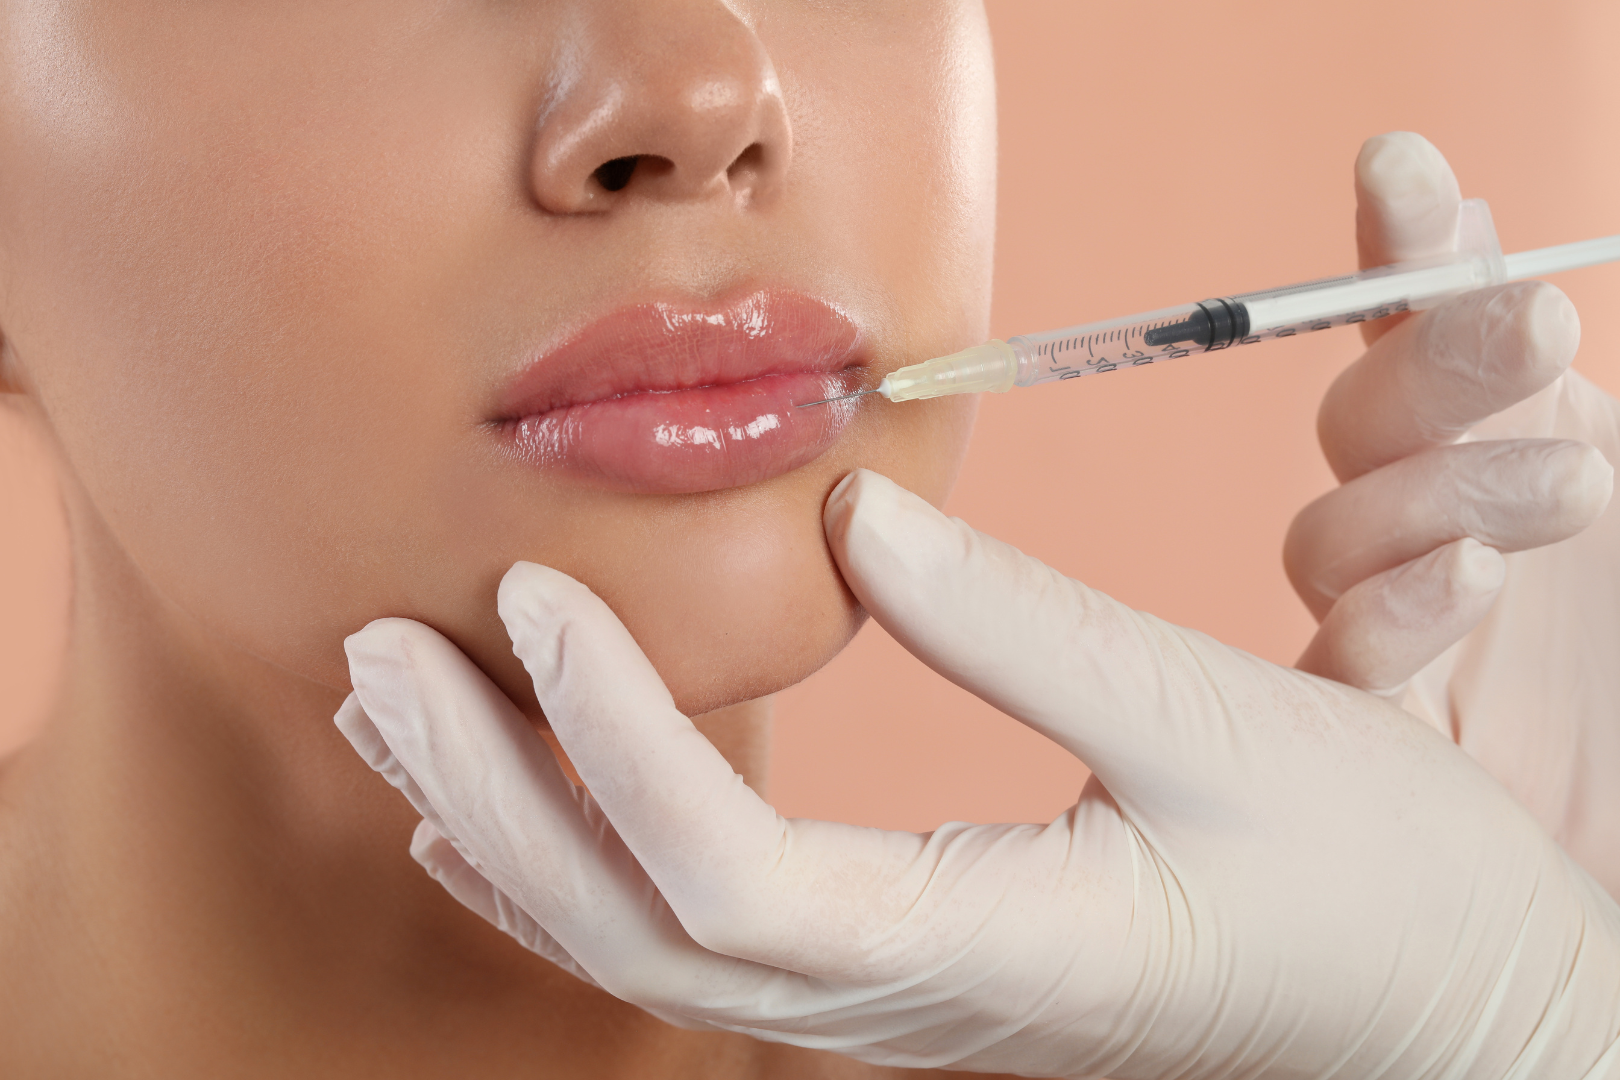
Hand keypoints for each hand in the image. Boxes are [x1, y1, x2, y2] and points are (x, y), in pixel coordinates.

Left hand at [341, 469, 1619, 1078]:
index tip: (535, 595)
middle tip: (379, 650)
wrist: (1442, 1007)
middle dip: (488, 794)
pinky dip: (574, 868)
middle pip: (631, 930)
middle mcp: (903, 1001)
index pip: (727, 877)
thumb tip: (854, 520)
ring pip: (641, 946)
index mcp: (980, 948)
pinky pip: (694, 940)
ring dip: (505, 828)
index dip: (608, 743)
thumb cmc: (1368, 882)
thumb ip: (1027, 629)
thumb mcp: (1220, 731)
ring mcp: (893, 1002)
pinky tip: (503, 809)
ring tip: (400, 702)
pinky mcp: (903, 969)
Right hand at [1286, 132, 1619, 895]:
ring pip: (1331, 541)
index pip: (1428, 338)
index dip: (1406, 252)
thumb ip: (1548, 393)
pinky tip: (1462, 585)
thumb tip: (1484, 235)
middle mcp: (1456, 534)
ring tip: (1569, 492)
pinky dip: (1384, 616)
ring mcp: (1415, 643)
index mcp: (1533, 453)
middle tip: (1538, 331)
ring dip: (1427, 496)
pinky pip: (1337, 671)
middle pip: (1361, 426)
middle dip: (1431, 366)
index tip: (1399, 171)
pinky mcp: (1391, 757)